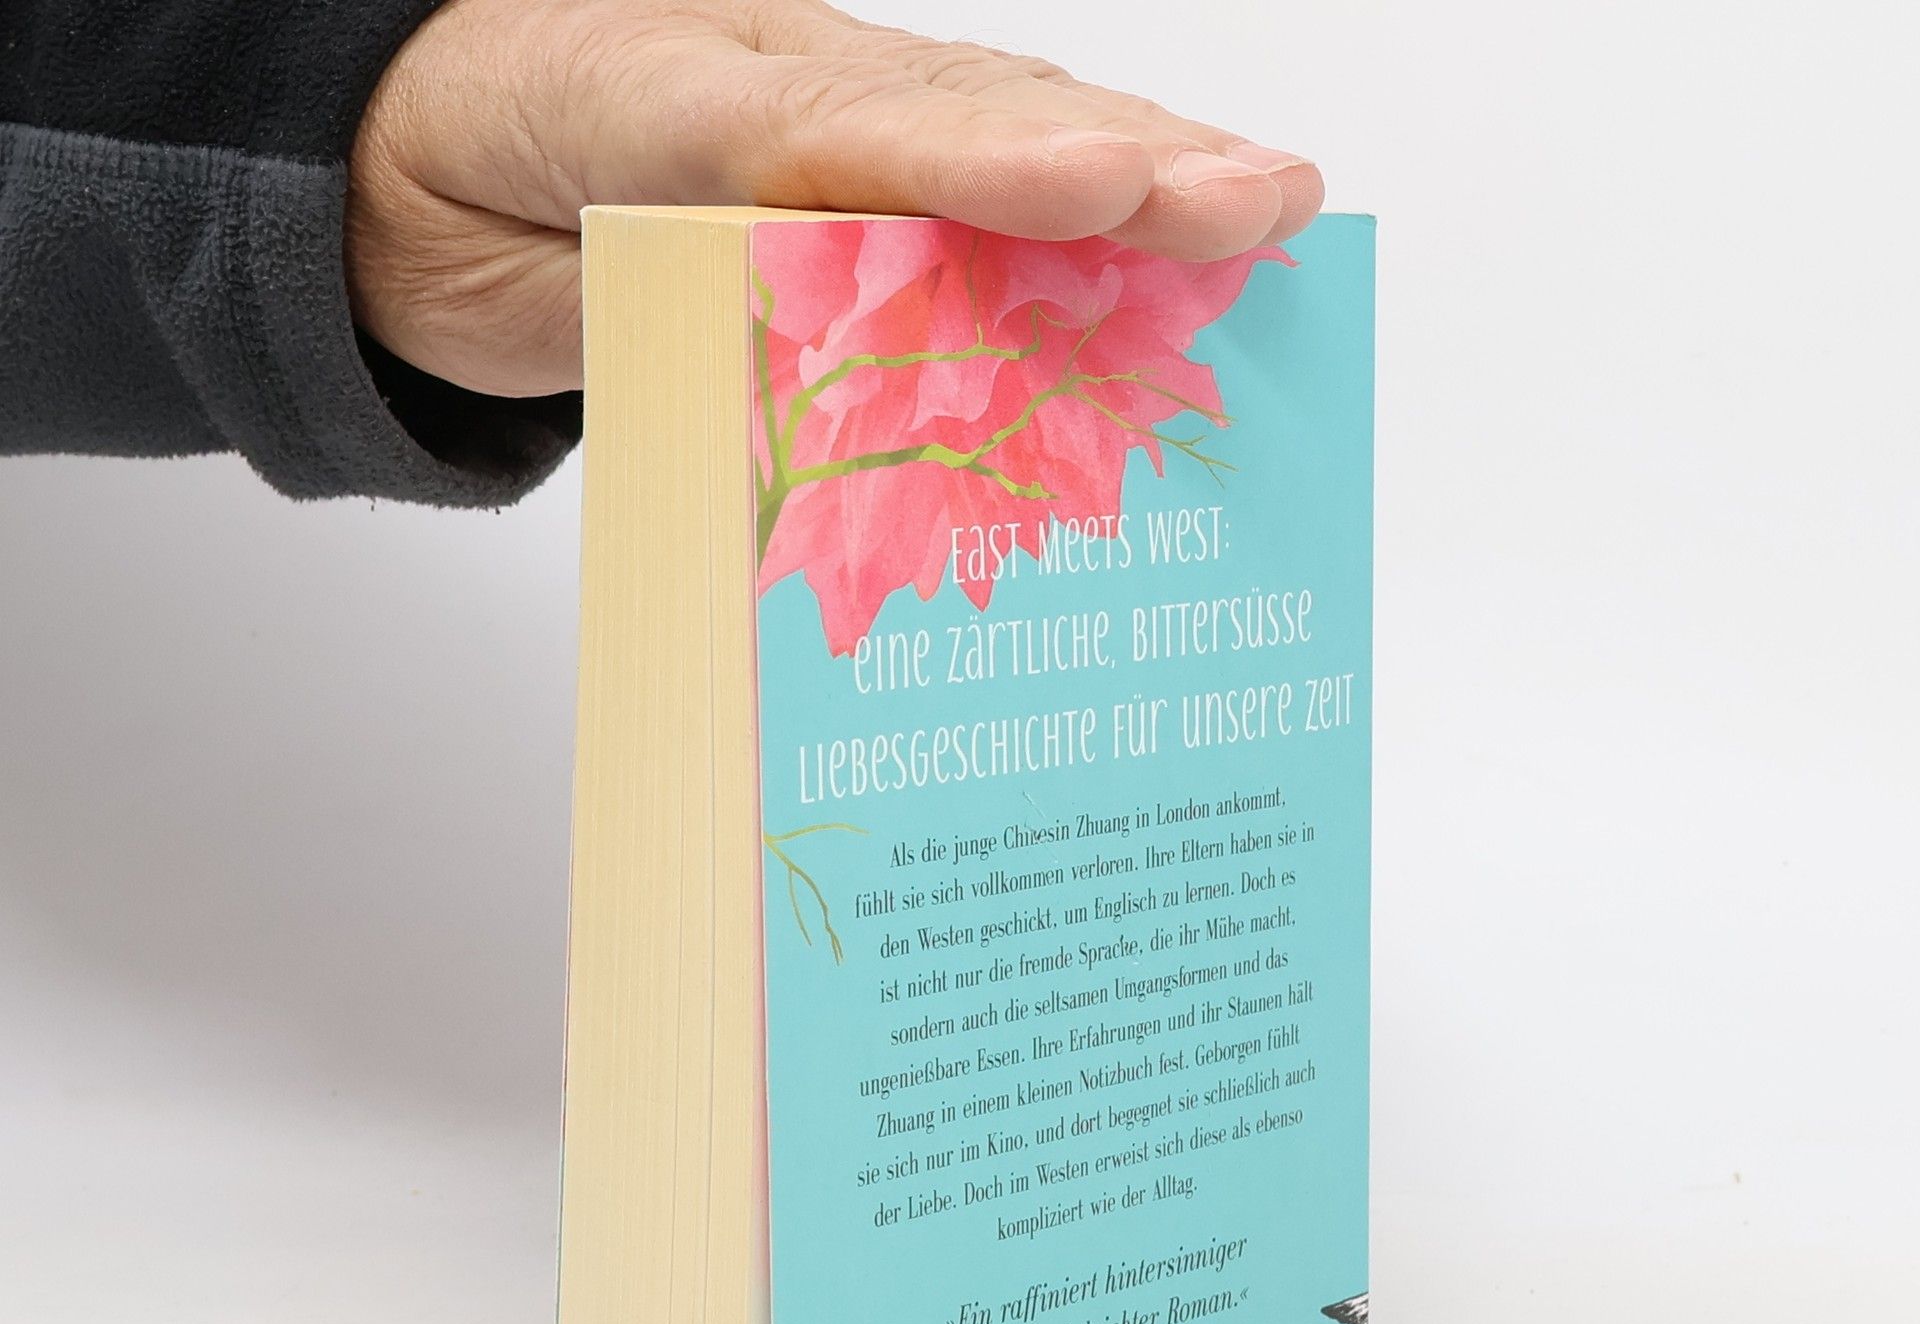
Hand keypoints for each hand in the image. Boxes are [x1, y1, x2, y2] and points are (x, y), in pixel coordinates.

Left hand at [346, 0, 1323, 397]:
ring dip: (1140, 170)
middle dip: (1122, 164)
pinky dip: (1082, 194)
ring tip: (1269, 205)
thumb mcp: (509, 269)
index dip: (974, 166)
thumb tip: (801, 381)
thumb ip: (647, 308)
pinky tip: (1171, 223)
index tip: (1096, 189)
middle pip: (970, 115)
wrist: (404, 150)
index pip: (841, 133)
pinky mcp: (845, 159)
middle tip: (1260, 204)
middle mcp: (780, 94)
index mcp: (672, 103)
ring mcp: (827, 113)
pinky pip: (969, 166)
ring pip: (998, 124)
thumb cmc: (457, 193)